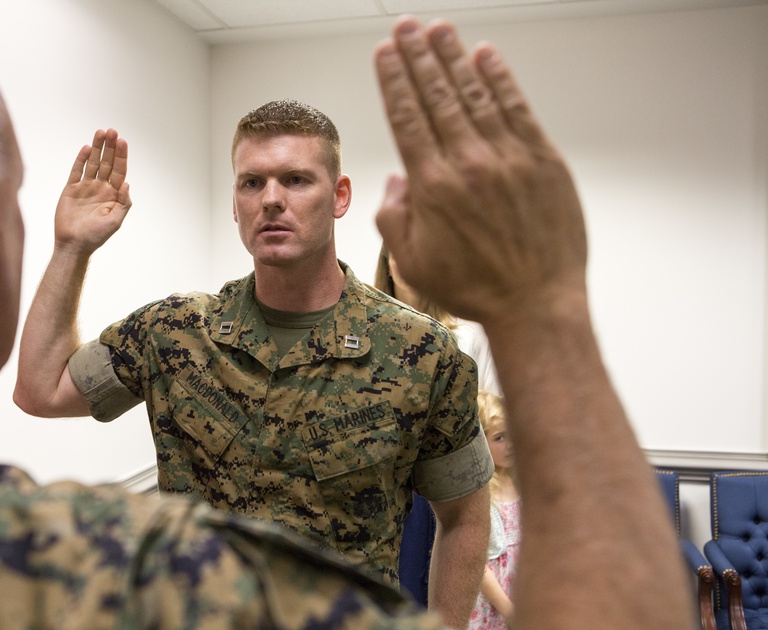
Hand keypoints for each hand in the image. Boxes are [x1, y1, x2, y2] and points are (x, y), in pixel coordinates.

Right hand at [54, 128, 131, 253]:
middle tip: (112, 131)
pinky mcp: (71, 188)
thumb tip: (127, 183)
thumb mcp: (115, 221)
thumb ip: (123, 203)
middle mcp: (101, 188)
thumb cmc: (96, 236)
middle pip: (107, 162)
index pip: (119, 170)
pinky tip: (86, 148)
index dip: (121, 156)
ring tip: (101, 132)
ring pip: (93, 163)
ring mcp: (86, 187)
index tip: (123, 141)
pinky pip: (77, 170)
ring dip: (96, 148)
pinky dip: (81, 159)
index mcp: (113, 194)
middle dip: (110, 147)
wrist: (73, 245)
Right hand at [374, 18, 586, 326]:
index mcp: (432, 186)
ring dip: (455, 59)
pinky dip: (500, 81)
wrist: (534, 303)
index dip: (394, 80)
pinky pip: (517, 109)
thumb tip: (397, 180)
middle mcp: (468, 163)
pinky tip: (486, 57)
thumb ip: (394, 215)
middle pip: (438, 96)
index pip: (407, 117)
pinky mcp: (543, 161)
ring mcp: (508, 158)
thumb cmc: (473, 287)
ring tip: (439, 30)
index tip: (385, 53)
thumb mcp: (413, 259)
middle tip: (406, 27)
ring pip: (475, 95)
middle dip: (419, 58)